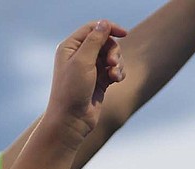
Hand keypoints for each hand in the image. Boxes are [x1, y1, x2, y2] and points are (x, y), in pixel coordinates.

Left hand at [46, 20, 127, 147]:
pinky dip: (119, 73)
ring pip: (112, 57)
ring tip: (115, 76)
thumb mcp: (83, 61)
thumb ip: (94, 40)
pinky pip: (115, 70)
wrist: (72, 119)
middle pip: (105, 42)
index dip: (108, 28)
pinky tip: (116, 80)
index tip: (124, 33)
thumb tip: (104, 23)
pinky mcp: (100, 81)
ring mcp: (90, 68)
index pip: (92, 29)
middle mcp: (80, 55)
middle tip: (112, 63)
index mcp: (71, 47)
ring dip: (118, 64)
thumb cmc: (72, 90)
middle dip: (113, 51)